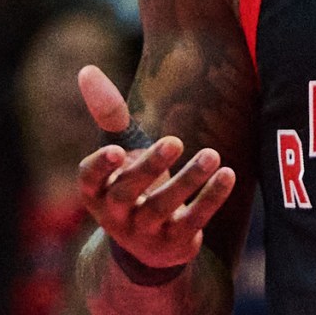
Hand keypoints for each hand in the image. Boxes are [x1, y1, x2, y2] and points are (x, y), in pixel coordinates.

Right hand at [76, 65, 235, 270]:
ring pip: (162, 207)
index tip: (118, 150)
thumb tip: (86, 68)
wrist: (150, 246)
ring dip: (188, 180)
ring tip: (214, 155)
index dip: (100, 166)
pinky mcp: (174, 243)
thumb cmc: (134, 185)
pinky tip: (229, 175)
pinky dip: (211, 199)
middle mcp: (114, 215)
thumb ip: (109, 114)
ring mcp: (144, 233)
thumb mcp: (121, 153)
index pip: (89, 179)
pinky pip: (193, 221)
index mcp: (96, 191)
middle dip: (150, 167)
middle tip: (175, 140)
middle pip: (126, 192)